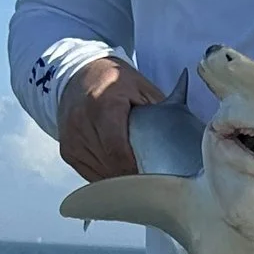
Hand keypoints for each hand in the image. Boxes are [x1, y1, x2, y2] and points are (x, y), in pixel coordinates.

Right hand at [56, 56, 163, 181]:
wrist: (79, 75)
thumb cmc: (114, 81)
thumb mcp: (142, 88)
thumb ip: (162, 112)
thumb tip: (186, 139)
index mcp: (104, 104)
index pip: (118, 150)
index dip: (136, 169)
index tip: (154, 176)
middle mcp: (82, 121)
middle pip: (110, 165)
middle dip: (133, 175)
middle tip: (152, 178)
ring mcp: (72, 138)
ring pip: (100, 173)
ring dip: (120, 178)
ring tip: (138, 175)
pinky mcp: (67, 150)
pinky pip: (90, 174)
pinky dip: (107, 177)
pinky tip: (120, 172)